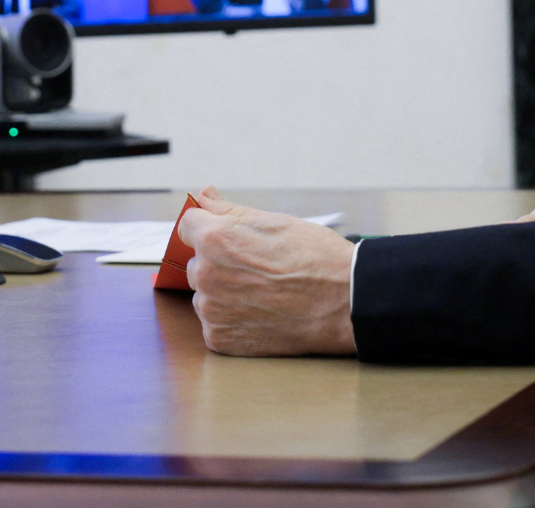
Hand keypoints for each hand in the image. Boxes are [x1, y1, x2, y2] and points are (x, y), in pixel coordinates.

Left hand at [176, 185, 356, 356]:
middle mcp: (205, 274)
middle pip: (198, 263)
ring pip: (207, 295)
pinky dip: (234, 321)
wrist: (346, 303)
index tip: (231, 239)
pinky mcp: (220, 339)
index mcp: (214, 239)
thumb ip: (228, 210)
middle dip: (220, 263)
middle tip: (260, 269)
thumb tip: (204, 196)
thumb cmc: (316, 258)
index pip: (188, 226)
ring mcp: (211, 310)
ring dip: (226, 294)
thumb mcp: (273, 221)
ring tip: (265, 293)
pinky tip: (263, 314)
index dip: (211, 229)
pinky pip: (216, 325)